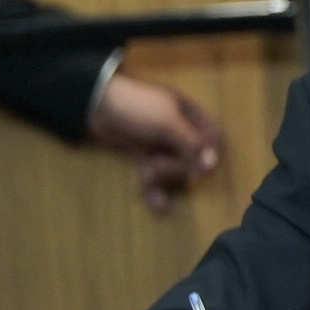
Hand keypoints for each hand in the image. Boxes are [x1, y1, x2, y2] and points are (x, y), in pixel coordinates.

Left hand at [87, 73, 225, 213]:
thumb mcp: (167, 123)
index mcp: (191, 115)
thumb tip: (212, 166)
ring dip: (164, 179)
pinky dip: (156, 189)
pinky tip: (157, 204)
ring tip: (147, 177)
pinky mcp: (146, 154)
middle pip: (194, 159)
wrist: (95, 105)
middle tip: (160, 168)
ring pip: (175, 170)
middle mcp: (181, 130)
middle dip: (178, 169)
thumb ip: (191, 144)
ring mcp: (163, 143)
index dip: (209, 157)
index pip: (214, 139)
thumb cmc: (137, 107)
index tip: (199, 170)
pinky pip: (158, 175)